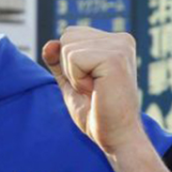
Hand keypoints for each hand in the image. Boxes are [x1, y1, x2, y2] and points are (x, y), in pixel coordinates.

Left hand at [42, 26, 145, 155]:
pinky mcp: (115, 57)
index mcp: (115, 41)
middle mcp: (121, 39)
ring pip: (68, 47)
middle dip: (69, 67)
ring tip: (95, 90)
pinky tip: (96, 91)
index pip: (70, 34)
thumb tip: (49, 43)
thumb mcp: (71, 82)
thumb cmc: (96, 113)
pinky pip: (73, 58)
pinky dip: (77, 80)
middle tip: (92, 88)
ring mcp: (120, 46)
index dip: (69, 64)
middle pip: (67, 36)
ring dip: (74, 76)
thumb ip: (59, 62)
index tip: (91, 84)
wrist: (116, 137)